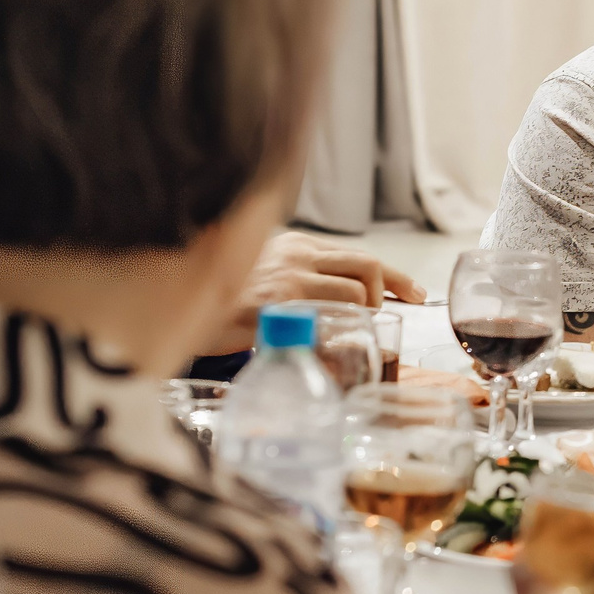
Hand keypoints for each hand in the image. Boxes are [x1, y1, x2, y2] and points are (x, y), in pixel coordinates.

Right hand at [198, 230, 423, 355]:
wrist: (178, 303)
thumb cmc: (222, 295)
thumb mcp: (265, 271)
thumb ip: (301, 277)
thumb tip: (342, 300)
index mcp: (297, 245)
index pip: (361, 256)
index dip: (396, 277)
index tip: (415, 293)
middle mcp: (296, 256)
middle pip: (368, 267)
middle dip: (385, 294)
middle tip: (382, 316)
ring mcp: (287, 280)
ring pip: (356, 293)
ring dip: (362, 317)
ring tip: (343, 334)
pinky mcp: (274, 307)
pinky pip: (326, 320)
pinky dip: (335, 337)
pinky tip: (324, 348)